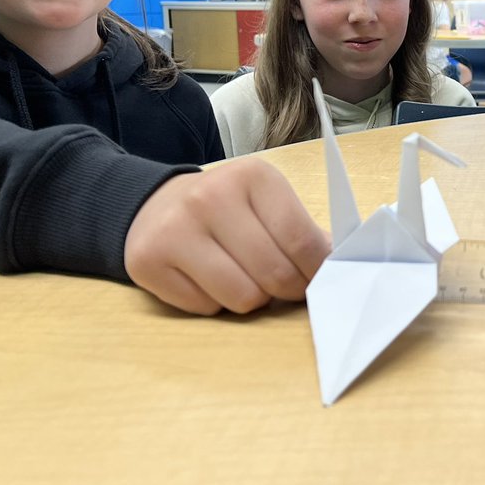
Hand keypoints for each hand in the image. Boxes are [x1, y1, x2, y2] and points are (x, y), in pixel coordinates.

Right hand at [124, 158, 330, 314]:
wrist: (152, 204)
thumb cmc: (226, 208)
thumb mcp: (266, 201)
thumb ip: (302, 231)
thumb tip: (338, 264)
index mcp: (252, 177)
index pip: (300, 239)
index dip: (316, 270)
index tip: (318, 278)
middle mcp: (210, 198)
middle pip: (274, 273)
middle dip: (288, 289)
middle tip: (285, 286)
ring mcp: (175, 229)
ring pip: (242, 297)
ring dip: (251, 299)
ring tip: (244, 278)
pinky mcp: (147, 262)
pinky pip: (205, 308)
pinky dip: (215, 303)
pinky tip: (207, 280)